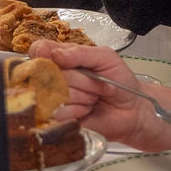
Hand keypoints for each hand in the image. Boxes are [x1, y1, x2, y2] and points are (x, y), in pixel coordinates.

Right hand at [28, 38, 156, 146]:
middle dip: (80, 78)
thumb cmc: (119, 80)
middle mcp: (57, 78)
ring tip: (94, 98)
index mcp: (64, 58)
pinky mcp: (60, 120)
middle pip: (50, 73)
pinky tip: (88, 110)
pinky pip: (59, 113)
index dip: (42, 54)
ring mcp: (57, 99)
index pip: (39, 51)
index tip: (55, 58)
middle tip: (95, 81)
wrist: (132, 110)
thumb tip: (54, 54)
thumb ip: (81, 53)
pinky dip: (78, 111)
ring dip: (82, 96)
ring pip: (56, 94)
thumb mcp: (105, 57)